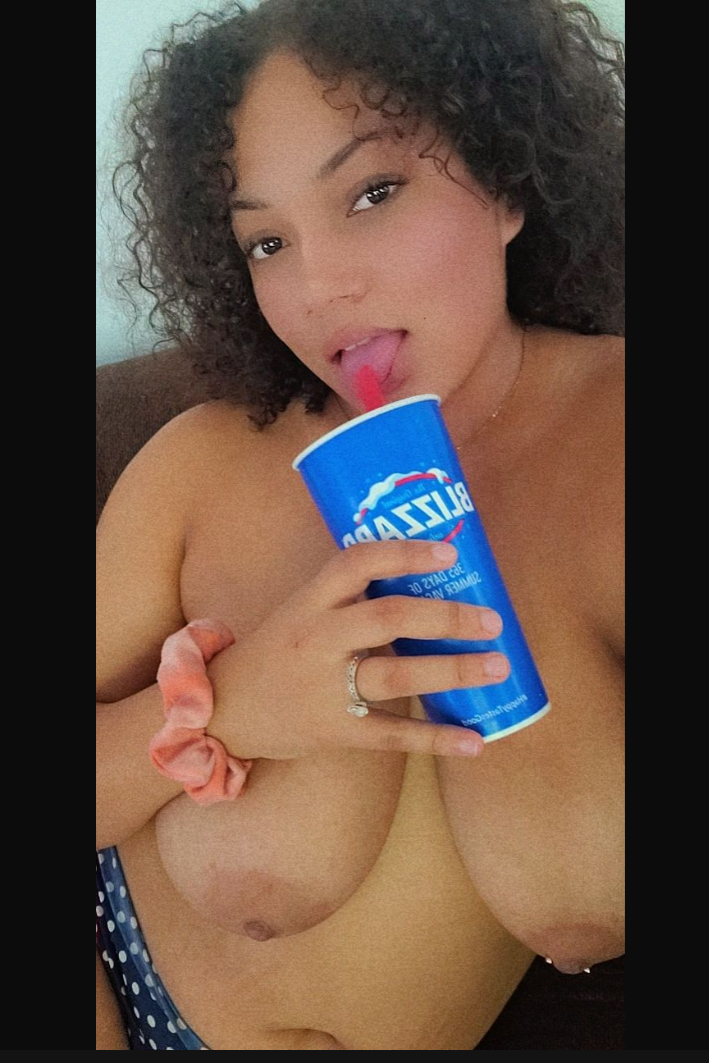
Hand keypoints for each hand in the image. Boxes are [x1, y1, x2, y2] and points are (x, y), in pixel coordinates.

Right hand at [208, 540, 507, 760]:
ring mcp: (324, 688)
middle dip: (445, 617)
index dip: (405, 553)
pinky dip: (436, 739)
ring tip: (498, 667)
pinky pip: (391, 735)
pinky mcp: (333, 731)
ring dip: (453, 672)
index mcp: (310, 601)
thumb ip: (350, 596)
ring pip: (397, 677)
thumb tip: (423, 575)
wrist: (225, 709)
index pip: (358, 562)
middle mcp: (317, 640)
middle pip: (389, 619)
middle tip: (492, 620)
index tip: (449, 553)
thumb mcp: (301, 610)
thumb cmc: (278, 651)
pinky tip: (475, 740)